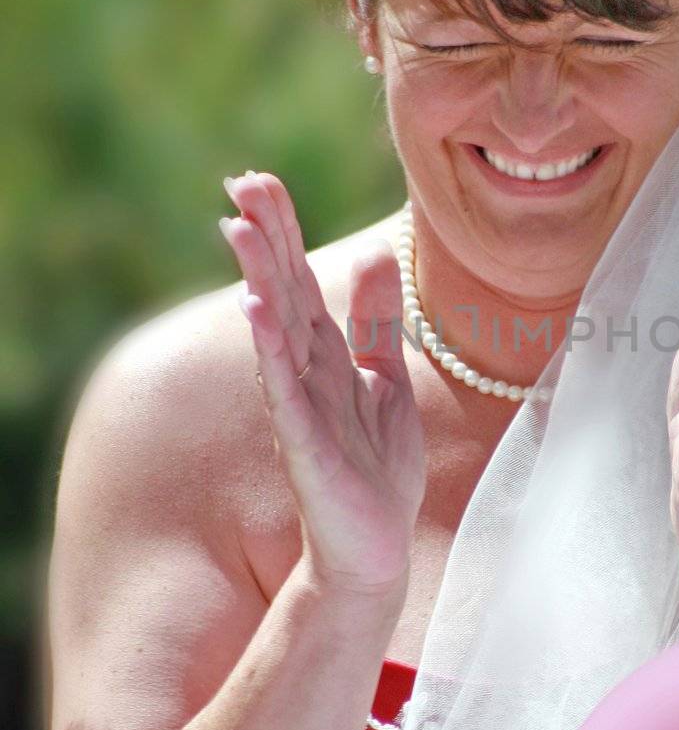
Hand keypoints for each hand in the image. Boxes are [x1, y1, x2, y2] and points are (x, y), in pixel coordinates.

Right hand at [219, 171, 426, 596]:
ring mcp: (302, 407)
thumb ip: (378, 321)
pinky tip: (256, 312)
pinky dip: (271, 350)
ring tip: (241, 230)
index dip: (283, 232)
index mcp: (326, 356)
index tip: (260, 180)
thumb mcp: (387, 379)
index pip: (300, 281)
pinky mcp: (307, 445)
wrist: (375, 549)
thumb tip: (379, 252)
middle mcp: (306, 373)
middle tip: (241, 182)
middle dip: (265, 238)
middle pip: (282, 293)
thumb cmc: (376, 469)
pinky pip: (287, 391)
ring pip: (278, 331)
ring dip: (260, 280)